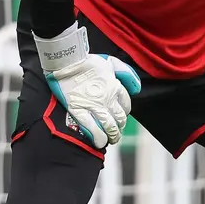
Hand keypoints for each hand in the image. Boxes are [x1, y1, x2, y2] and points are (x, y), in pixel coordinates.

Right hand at [34, 24, 141, 148]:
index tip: (121, 116)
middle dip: (120, 128)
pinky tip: (99, 142)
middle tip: (117, 133)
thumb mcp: (112, 62)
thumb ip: (127, 73)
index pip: (126, 105)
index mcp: (115, 87)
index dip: (125, 113)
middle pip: (119, 118)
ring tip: (110, 140)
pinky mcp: (78, 110)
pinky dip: (97, 137)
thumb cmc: (88, 61)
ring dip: (112, 135)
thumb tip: (137, 89)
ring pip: (108, 125)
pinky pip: (90, 128)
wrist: (67, 61)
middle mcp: (107, 99)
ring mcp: (93, 105)